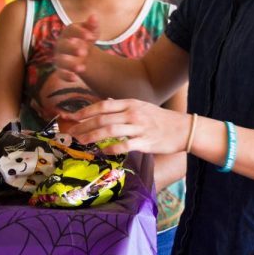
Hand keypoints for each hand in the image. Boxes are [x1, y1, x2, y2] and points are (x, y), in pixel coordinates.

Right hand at [53, 15, 98, 79]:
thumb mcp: (91, 31)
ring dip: (70, 65)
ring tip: (82, 68)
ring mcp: (60, 57)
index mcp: (68, 33)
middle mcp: (61, 44)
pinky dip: (66, 76)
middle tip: (83, 52)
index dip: (80, 33)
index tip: (90, 37)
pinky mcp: (61, 69)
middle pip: (63, 45)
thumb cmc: (85, 39)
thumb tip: (94, 16)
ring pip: (61, 61)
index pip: (71, 30)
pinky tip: (75, 78)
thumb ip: (92, 25)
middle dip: (72, 48)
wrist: (82, 52)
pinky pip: (60, 74)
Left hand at [62, 98, 189, 155]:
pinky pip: (123, 146)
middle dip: (83, 126)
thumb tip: (106, 102)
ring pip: (109, 131)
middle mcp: (133, 114)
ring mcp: (139, 128)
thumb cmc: (160, 119)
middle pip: (102, 119)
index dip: (85, 112)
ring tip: (81, 142)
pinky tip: (101, 152)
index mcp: (131, 103)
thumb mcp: (142, 106)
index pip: (103, 106)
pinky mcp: (145, 142)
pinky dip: (110, 149)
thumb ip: (123, 106)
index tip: (72, 118)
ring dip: (92, 136)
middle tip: (71, 134)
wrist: (183, 129)